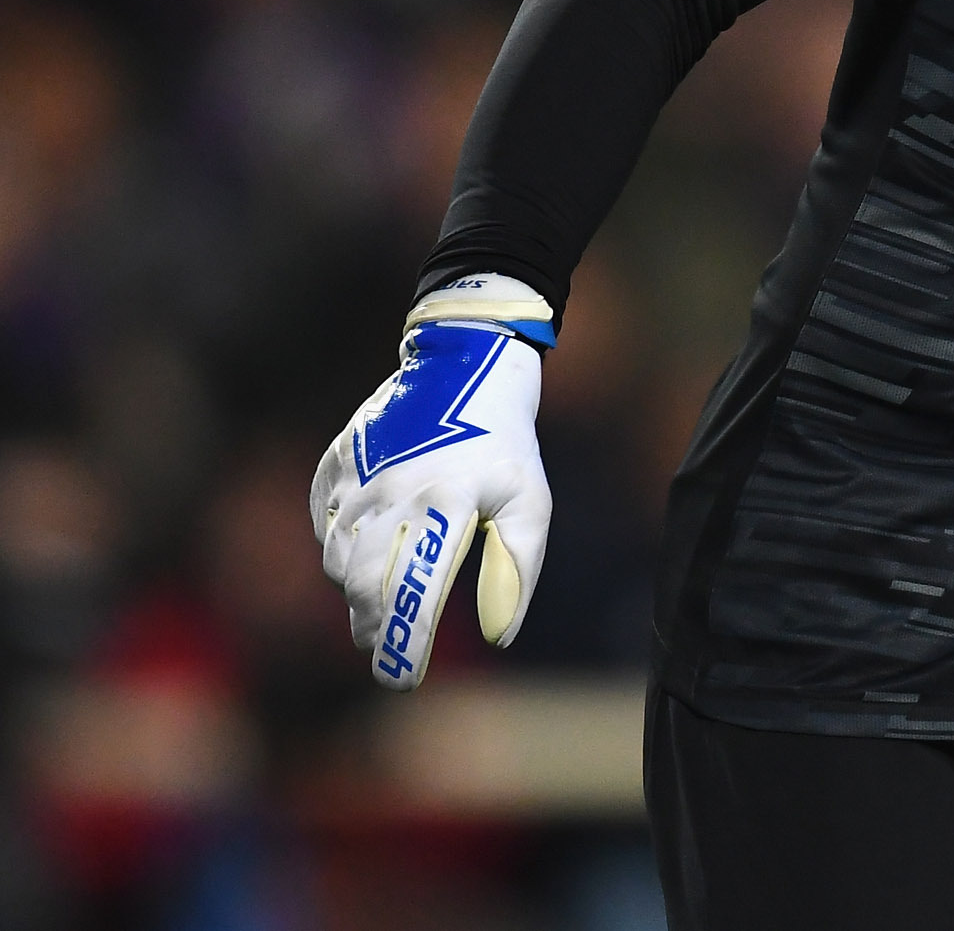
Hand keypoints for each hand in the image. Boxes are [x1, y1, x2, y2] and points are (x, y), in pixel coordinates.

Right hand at [311, 280, 554, 689]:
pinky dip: (340, 551)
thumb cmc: (505, 445)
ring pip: (339, 560)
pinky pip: (326, 526)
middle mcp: (393, 493)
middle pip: (364, 585)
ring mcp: (357, 477)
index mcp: (446, 504)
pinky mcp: (334, 465)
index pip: (414, 593)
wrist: (465, 366)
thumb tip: (499, 637)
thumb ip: (516, 570)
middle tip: (388, 656)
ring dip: (356, 594)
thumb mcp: (530, 503)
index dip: (404, 645)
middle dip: (373, 629)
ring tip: (377, 615)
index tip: (403, 682)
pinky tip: (363, 558)